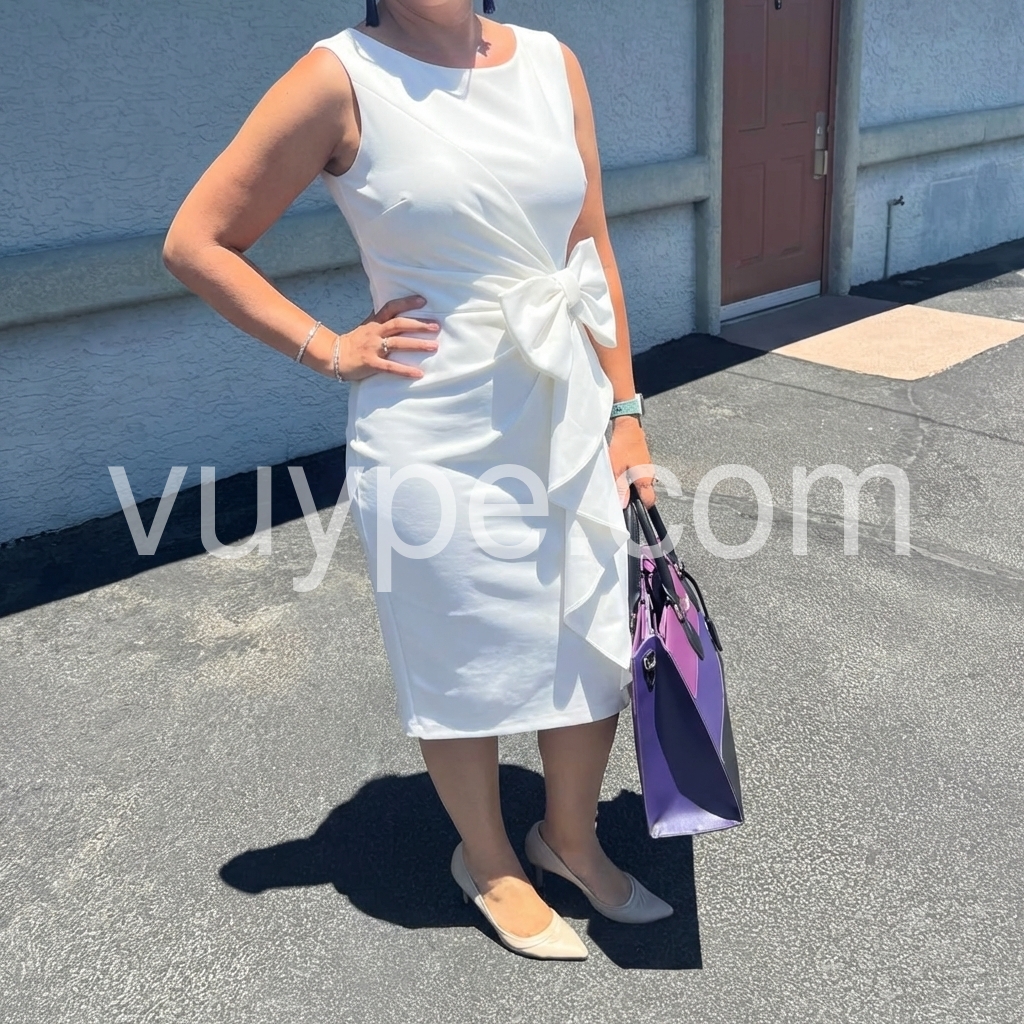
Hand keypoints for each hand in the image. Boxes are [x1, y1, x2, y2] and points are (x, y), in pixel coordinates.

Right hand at [305, 295, 439, 379]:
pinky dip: (405, 370)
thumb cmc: (354, 342)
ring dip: (417, 344)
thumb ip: (381, 319)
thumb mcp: (367, 326)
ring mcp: (373, 347)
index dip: (407, 303)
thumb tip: (398, 311)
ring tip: (434, 346)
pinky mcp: (371, 363)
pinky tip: (418, 373)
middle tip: (436, 326)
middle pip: (399, 324)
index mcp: (375, 322)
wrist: (333, 356)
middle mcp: (375, 332)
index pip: (391, 308)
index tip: (423, 300)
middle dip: (418, 325)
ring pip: (398, 343)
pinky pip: (391, 367)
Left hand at [609, 415, 655, 508]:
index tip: (631, 509)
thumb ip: (621, 488)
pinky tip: (624, 472)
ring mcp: (649, 467)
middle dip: (637, 497)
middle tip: (623, 495)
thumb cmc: (622, 447)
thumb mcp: (617, 469)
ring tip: (621, 482)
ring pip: (643, 484)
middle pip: (647, 493)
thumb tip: (623, 504)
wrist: (628, 426)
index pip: (650, 501)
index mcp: (645, 479)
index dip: (641, 508)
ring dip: (634, 486)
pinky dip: (634, 477)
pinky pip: (642, 475)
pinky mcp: (645, 461)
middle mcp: (650, 475)